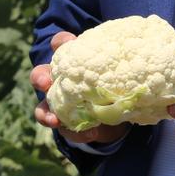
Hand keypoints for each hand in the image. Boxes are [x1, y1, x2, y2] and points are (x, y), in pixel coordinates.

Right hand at [30, 31, 129, 145]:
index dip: (61, 42)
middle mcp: (61, 80)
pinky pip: (63, 130)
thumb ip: (120, 75)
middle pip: (41, 74)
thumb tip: (134, 77)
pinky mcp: (66, 124)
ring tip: (53, 120)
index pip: (61, 45)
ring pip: (43, 105)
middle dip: (40, 76)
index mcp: (74, 61)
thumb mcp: (119, 76)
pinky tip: (87, 134)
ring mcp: (60, 103)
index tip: (68, 42)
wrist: (117, 117)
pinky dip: (73, 133)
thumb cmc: (115, 85)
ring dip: (45, 112)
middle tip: (46, 82)